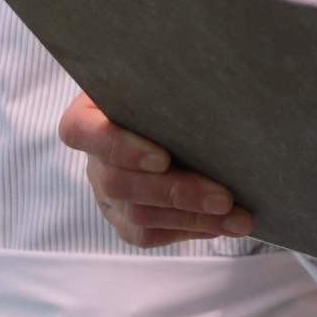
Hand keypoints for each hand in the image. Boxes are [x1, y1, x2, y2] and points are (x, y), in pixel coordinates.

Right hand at [59, 94, 252, 247]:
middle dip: (175, 192)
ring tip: (237, 217)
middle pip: (118, 183)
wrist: (177, 114)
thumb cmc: (170, 91)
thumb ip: (173, 86)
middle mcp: (92, 157)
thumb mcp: (164, 81)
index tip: (163, 158)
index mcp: (88, 113)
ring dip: (193, 218)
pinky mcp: (122, 220)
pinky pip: (147, 235)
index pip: (79, 131)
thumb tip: (212, 90)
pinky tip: (222, 224)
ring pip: (137, 216)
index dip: (119, 148)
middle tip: (224, 196)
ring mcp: (104, 193)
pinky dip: (188, 229)